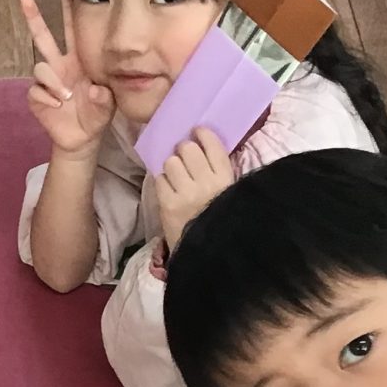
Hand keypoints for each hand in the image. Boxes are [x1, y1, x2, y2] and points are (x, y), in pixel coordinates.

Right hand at [21, 0, 113, 158]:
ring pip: (40, 67)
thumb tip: (95, 91)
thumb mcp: (108, 105)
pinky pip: (36, 91)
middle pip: (43, 37)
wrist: (82, 138)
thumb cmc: (97, 114)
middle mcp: (59, 66)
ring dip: (53, 82)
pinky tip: (58, 107)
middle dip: (34, 17)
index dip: (68, 10)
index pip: (72, 31)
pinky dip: (47, 100)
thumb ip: (105, 98)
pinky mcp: (36, 97)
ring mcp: (47, 82)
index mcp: (77, 61)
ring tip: (67, 97)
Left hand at [153, 128, 235, 248]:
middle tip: (183, 156)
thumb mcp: (228, 195)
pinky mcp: (168, 205)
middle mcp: (207, 183)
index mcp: (226, 180)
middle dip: (183, 149)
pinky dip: (162, 182)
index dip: (203, 134)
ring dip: (171, 166)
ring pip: (171, 162)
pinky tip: (168, 190)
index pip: (214, 146)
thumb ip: (218, 173)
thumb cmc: (217, 221)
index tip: (197, 131)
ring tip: (175, 176)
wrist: (207, 255)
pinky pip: (159, 180)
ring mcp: (186, 194)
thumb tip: (200, 146)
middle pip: (188, 149)